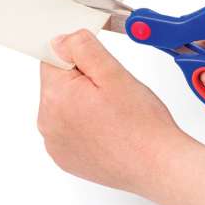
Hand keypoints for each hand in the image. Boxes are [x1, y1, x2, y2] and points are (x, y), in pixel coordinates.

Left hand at [38, 29, 187, 195]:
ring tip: (113, 116)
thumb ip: (83, 49)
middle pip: (58, 85)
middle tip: (112, 95)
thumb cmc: (141, 125)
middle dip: (82, 83)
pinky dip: (84, 127)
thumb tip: (60, 40)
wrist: (156, 164)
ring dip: (83, 106)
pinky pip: (69, 131)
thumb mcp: (114, 73)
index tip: (99, 72)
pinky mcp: (66, 158)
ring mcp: (56, 144)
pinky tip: (107, 132)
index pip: (53, 59)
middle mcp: (48, 123)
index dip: (80, 59)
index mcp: (56, 97)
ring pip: (65, 108)